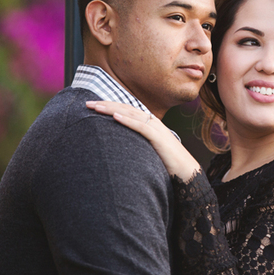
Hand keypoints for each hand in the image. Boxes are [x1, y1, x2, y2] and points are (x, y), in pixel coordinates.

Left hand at [86, 101, 201, 179]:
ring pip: (131, 114)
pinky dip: (128, 120)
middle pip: (126, 108)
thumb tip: (121, 147)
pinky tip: (116, 117)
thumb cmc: (168, 163)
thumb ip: (137, 144)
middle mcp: (152, 122)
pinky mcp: (158, 137)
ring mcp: (156, 129)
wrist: (186, 171)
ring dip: (112, 109)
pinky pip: (141, 126)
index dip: (110, 106)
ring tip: (97, 107)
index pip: (127, 110)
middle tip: (87, 103)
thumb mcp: (148, 150)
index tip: (93, 106)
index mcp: (149, 124)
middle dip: (106, 104)